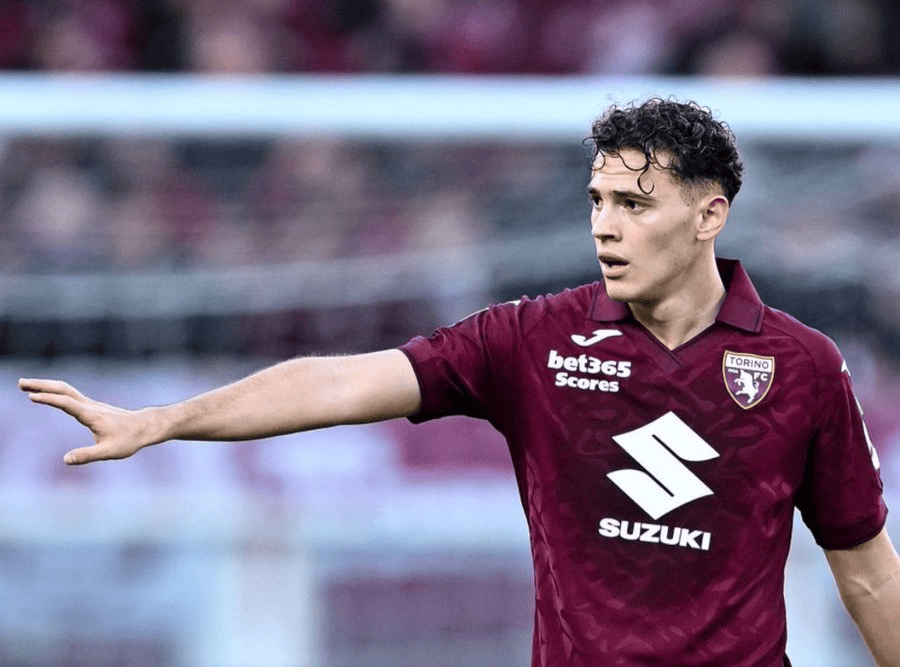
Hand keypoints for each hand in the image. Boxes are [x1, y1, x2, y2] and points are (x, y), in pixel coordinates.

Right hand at [19, 378, 156, 464]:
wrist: (144, 427)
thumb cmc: (129, 440)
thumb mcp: (109, 452)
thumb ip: (87, 455)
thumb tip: (65, 459)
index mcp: (92, 415)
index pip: (67, 404)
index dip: (49, 399)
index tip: (31, 396)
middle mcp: (89, 406)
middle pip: (63, 390)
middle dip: (41, 385)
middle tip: (20, 383)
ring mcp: (90, 404)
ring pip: (65, 390)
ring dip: (45, 385)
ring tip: (25, 385)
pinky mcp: (91, 406)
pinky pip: (69, 394)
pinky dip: (54, 390)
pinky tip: (46, 393)